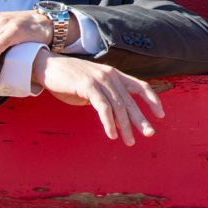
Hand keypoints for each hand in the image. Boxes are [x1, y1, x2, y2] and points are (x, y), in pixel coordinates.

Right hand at [34, 53, 164, 145]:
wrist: (47, 67)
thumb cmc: (70, 80)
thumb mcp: (93, 86)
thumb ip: (107, 96)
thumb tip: (119, 117)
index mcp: (115, 74)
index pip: (141, 86)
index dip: (152, 100)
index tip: (160, 115)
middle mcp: (111, 75)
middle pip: (131, 101)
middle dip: (141, 119)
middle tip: (150, 134)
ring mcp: (100, 80)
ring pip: (119, 106)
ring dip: (125, 126)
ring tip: (130, 140)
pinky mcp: (88, 86)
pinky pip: (103, 107)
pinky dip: (109, 122)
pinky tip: (112, 134)